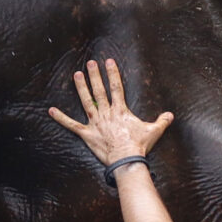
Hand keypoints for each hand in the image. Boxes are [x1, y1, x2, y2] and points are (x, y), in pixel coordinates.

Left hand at [48, 58, 173, 166]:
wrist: (126, 159)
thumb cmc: (139, 145)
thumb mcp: (154, 131)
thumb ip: (162, 121)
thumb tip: (170, 115)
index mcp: (121, 110)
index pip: (116, 87)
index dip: (112, 73)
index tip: (108, 61)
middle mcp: (106, 113)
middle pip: (99, 90)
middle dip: (95, 75)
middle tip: (90, 62)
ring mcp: (95, 123)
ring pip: (86, 102)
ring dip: (81, 88)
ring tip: (77, 75)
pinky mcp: (87, 134)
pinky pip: (72, 125)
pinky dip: (61, 118)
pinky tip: (51, 110)